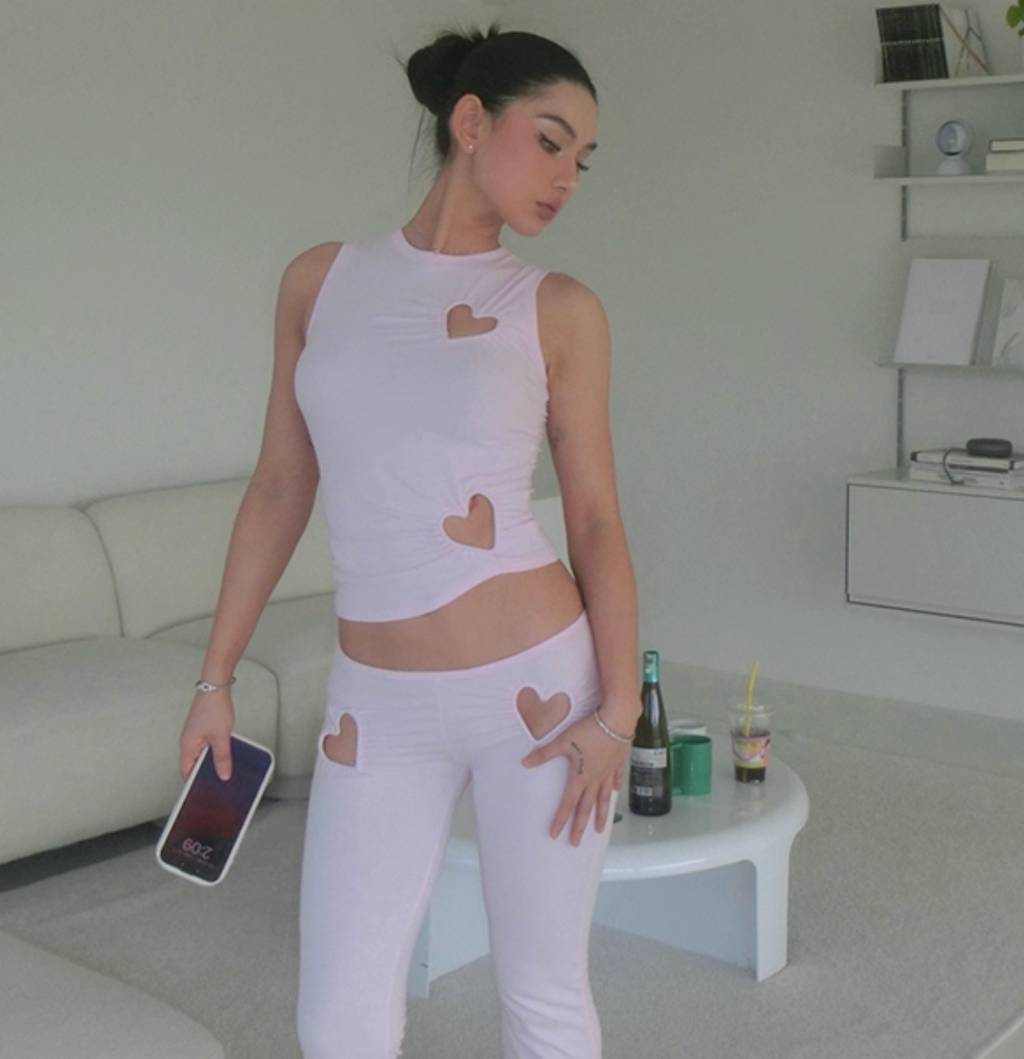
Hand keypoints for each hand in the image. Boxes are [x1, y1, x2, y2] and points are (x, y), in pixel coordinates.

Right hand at [178, 691, 234, 780]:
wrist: (216, 686)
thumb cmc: (213, 706)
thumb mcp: (221, 736)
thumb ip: (222, 757)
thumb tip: (223, 775)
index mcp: (187, 746)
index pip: (186, 773)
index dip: (194, 784)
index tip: (203, 793)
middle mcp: (189, 741)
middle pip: (194, 765)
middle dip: (205, 774)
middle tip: (217, 783)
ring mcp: (196, 735)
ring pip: (202, 755)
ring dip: (212, 761)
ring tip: (224, 768)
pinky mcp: (203, 729)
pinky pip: (207, 746)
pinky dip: (215, 751)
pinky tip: (226, 752)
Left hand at [521, 712, 629, 846]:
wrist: (617, 719)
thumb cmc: (590, 729)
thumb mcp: (562, 740)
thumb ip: (544, 753)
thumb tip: (525, 762)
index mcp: (580, 777)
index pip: (567, 804)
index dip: (560, 820)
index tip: (555, 834)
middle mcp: (595, 779)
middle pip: (586, 808)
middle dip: (580, 826)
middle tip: (576, 842)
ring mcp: (608, 772)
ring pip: (603, 799)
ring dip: (601, 815)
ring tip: (600, 830)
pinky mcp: (617, 762)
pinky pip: (615, 780)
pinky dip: (614, 789)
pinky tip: (614, 793)